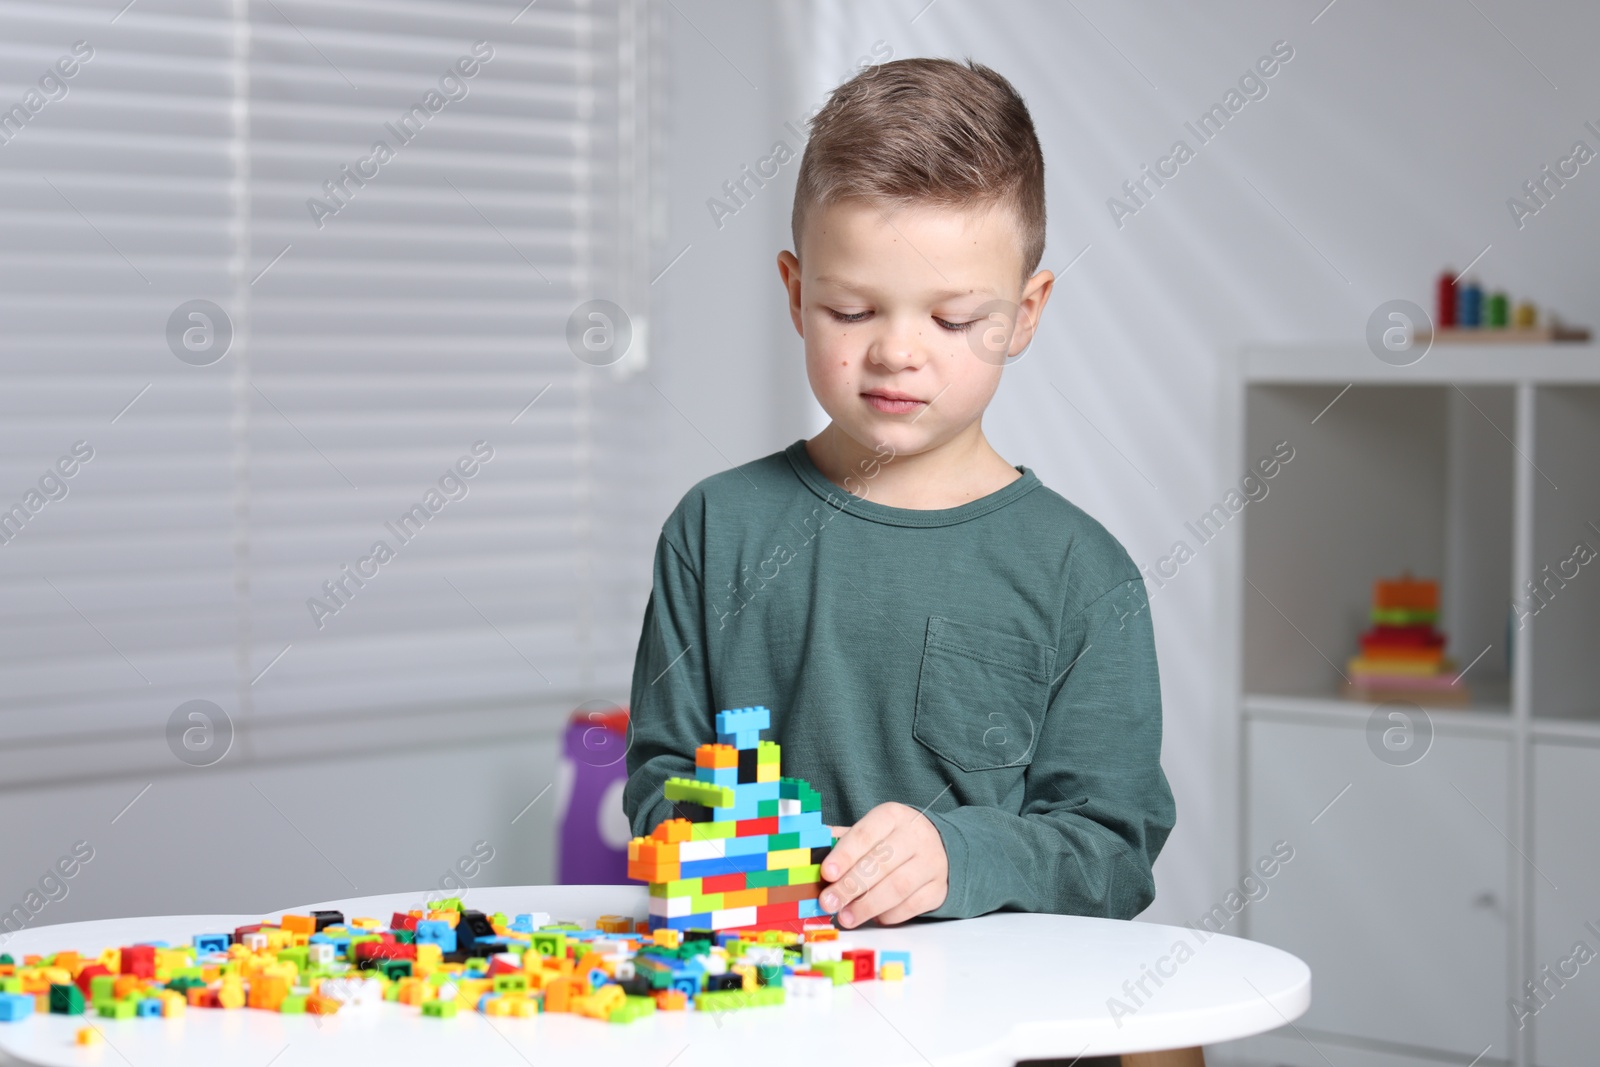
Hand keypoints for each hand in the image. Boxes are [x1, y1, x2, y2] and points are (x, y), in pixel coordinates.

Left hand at [818, 802, 947, 927]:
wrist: (939, 846)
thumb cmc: (893, 840)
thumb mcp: (872, 830)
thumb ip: (843, 841)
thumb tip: (810, 853)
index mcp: (893, 816)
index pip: (866, 835)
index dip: (844, 855)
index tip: (826, 873)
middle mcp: (915, 836)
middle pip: (881, 863)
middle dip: (851, 886)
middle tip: (829, 902)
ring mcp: (931, 863)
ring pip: (897, 887)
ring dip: (867, 906)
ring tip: (846, 917)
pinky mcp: (939, 888)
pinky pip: (912, 906)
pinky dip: (889, 915)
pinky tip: (873, 917)